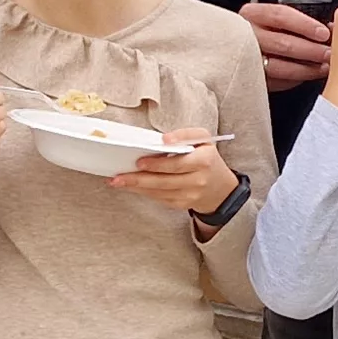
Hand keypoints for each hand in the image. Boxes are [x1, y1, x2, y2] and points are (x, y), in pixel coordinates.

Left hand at [111, 128, 240, 213]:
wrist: (219, 187)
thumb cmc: (206, 157)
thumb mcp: (203, 139)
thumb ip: (185, 134)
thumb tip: (164, 139)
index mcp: (204, 161)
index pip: (178, 164)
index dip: (158, 164)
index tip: (140, 162)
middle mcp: (198, 180)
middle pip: (165, 181)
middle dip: (139, 179)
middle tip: (119, 176)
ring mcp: (190, 195)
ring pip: (159, 192)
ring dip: (137, 187)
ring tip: (118, 181)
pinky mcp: (182, 205)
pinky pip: (159, 198)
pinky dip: (144, 192)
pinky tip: (131, 186)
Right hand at [242, 1, 332, 90]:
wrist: (233, 50)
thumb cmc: (261, 32)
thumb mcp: (272, 19)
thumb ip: (295, 22)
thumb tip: (328, 30)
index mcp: (252, 14)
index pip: (280, 16)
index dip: (305, 25)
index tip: (323, 33)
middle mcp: (246, 36)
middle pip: (282, 43)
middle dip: (311, 50)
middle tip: (329, 53)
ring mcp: (246, 59)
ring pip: (279, 66)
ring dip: (306, 68)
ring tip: (323, 67)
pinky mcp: (249, 79)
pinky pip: (275, 82)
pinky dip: (294, 80)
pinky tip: (307, 76)